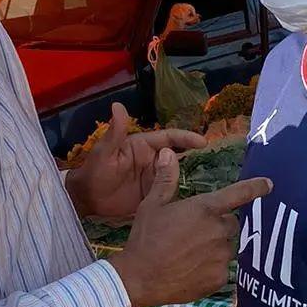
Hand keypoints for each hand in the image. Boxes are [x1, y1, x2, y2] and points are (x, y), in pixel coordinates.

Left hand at [65, 103, 204, 219]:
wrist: (87, 199)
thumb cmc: (95, 171)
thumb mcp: (105, 152)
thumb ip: (115, 132)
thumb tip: (118, 105)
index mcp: (144, 146)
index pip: (170, 138)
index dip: (186, 138)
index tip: (203, 142)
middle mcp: (154, 160)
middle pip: (179, 157)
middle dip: (198, 159)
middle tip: (219, 163)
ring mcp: (155, 179)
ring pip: (179, 175)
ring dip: (194, 177)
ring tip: (215, 183)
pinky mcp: (154, 195)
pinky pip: (172, 193)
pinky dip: (185, 196)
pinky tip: (199, 201)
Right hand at [108, 149, 270, 306]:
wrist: (139, 279)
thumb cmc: (145, 238)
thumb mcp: (152, 205)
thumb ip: (166, 179)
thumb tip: (167, 153)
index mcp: (205, 209)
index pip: (239, 194)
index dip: (256, 188)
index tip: (269, 185)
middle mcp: (218, 231)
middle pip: (232, 224)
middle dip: (219, 226)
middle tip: (195, 234)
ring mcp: (221, 256)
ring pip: (227, 248)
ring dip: (215, 248)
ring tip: (190, 254)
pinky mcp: (219, 278)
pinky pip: (222, 269)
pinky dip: (211, 268)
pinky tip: (191, 270)